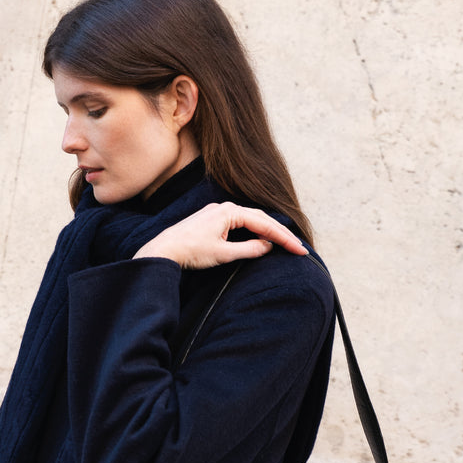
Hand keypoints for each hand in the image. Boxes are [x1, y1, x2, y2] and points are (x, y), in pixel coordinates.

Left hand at [132, 202, 306, 268]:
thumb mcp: (223, 254)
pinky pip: (239, 223)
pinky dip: (254, 231)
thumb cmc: (191, 251)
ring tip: (285, 244)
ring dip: (268, 231)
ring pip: (250, 220)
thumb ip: (248, 249)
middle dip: (280, 233)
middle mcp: (224, 208)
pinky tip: (260, 239)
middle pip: (260, 218)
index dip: (284, 238)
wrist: (164, 250)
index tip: (299, 249)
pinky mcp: (212, 221)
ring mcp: (217, 213)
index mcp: (229, 212)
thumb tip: (267, 246)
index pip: (264, 223)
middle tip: (298, 248)